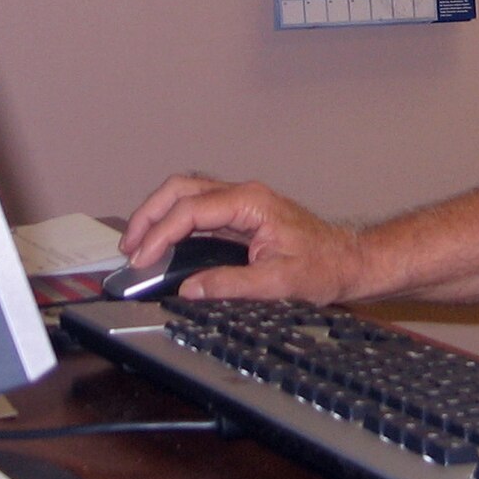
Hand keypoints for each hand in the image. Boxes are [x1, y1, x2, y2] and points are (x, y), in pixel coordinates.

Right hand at [119, 173, 363, 302]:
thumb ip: (232, 285)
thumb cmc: (323, 268)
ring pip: (187, 192)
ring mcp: (242, 202)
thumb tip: (190, 289)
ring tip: (137, 242)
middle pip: (181, 188)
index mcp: (251, 203)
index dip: (160, 234)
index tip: (142, 258)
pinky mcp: (242, 214)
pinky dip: (173, 220)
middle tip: (129, 246)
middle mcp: (244, 195)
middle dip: (149, 213)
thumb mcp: (278, 283)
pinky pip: (198, 207)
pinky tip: (162, 241)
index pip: (191, 210)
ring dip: (158, 213)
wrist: (349, 261)